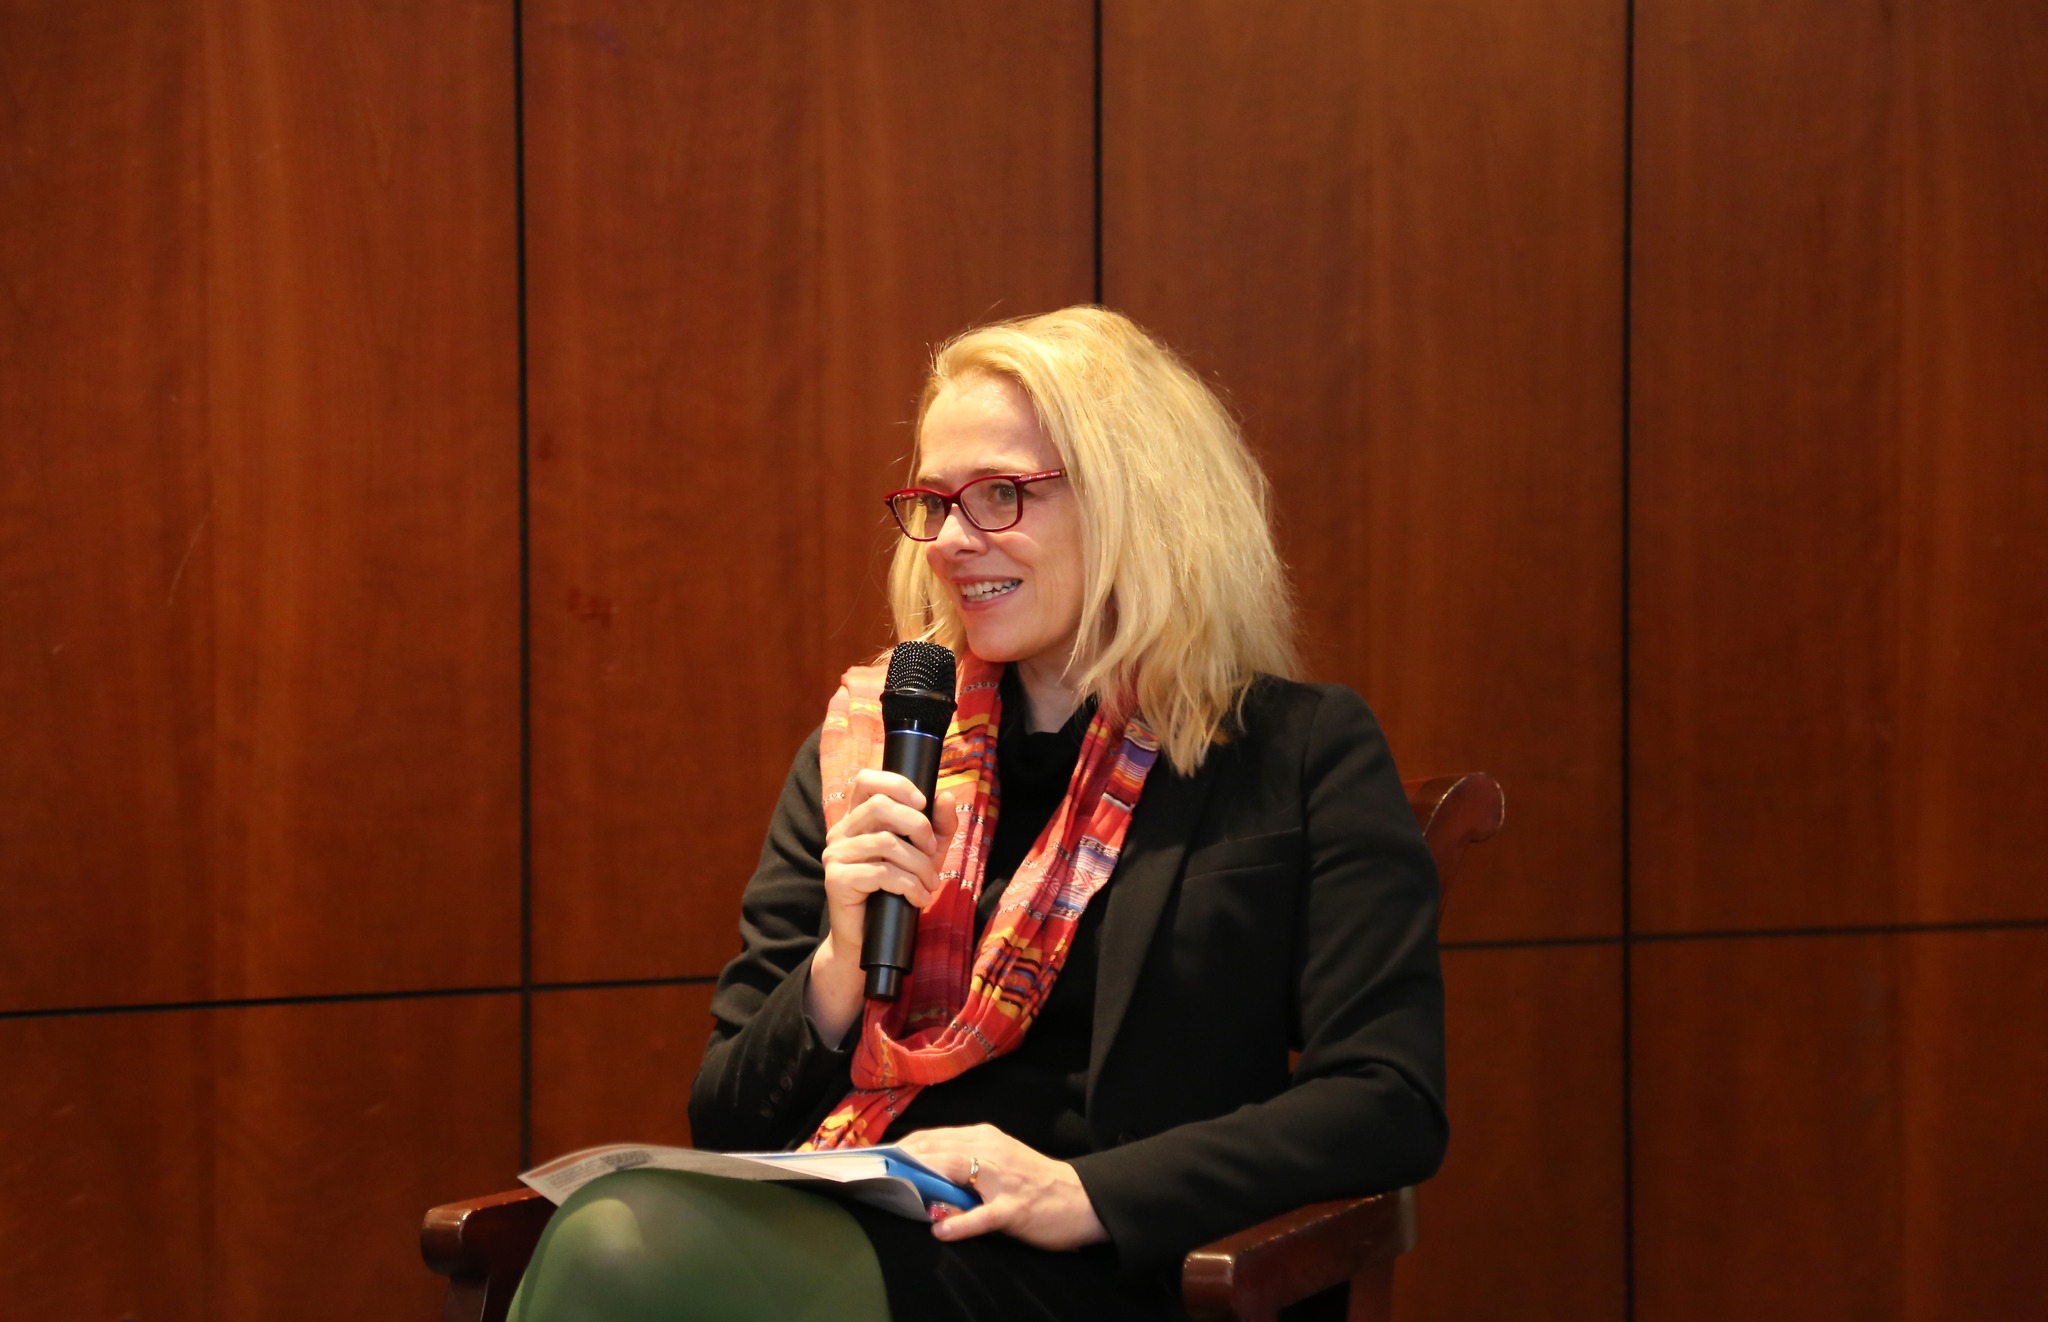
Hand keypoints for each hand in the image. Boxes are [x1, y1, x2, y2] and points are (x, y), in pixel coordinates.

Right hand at [804, 770, 959, 1039]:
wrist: (868, 941)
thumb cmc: (895, 893)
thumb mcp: (925, 855)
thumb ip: (937, 826)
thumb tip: (944, 797)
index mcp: (857, 819)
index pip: (866, 780)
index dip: (897, 783)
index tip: (923, 803)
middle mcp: (840, 832)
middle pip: (880, 806)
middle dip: (917, 826)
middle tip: (933, 852)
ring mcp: (835, 855)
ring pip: (885, 842)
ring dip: (919, 865)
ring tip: (930, 885)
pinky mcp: (836, 880)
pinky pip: (881, 873)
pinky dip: (909, 886)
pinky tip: (918, 899)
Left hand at [896, 1125, 1107, 1250]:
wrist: (1082, 1199)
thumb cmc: (1034, 1183)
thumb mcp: (997, 1163)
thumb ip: (963, 1163)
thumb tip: (918, 1174)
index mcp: (985, 1138)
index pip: (934, 1137)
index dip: (903, 1146)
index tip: (875, 1157)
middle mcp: (992, 1151)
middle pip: (939, 1149)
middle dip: (904, 1159)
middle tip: (874, 1172)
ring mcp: (1004, 1179)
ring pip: (956, 1171)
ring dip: (924, 1179)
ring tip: (896, 1190)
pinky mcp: (1016, 1208)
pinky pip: (984, 1215)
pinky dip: (961, 1222)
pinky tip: (940, 1230)